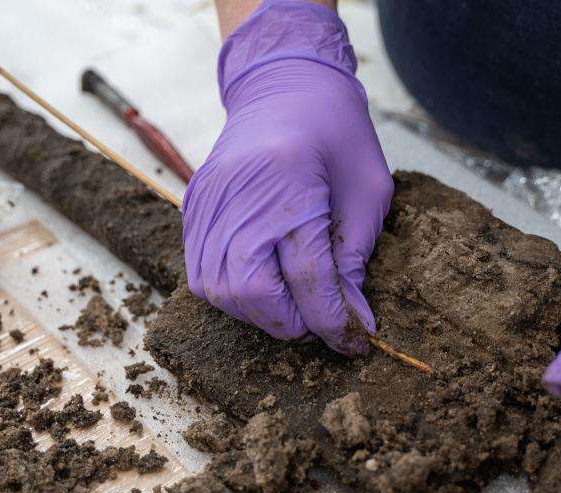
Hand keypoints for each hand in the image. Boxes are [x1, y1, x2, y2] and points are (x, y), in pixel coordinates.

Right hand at [183, 0, 392, 354]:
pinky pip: (200, 273)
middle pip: (254, 292)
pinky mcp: (192, 207)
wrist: (283, 84)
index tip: (355, 341)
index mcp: (289, 180)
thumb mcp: (367, 190)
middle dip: (292, 322)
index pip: (307, 275)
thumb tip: (349, 317)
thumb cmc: (335, 131)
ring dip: (260, 314)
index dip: (333, 319)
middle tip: (322, 323)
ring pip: (220, 291)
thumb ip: (355, 255)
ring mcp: (207, 201)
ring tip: (294, 308)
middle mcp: (238, 193)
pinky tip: (264, 287)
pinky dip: (232, 294)